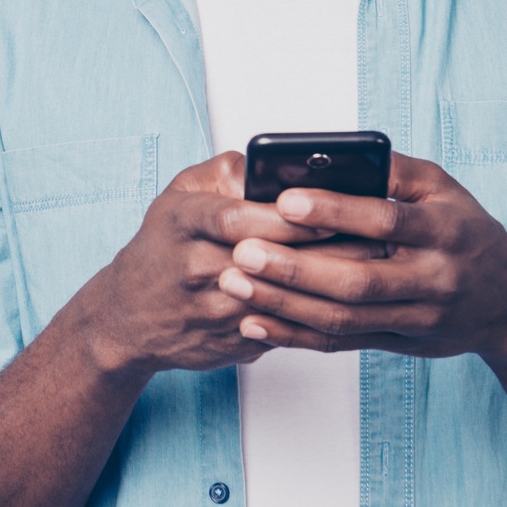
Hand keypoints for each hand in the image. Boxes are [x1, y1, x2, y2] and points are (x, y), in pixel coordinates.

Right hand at [77, 152, 385, 376]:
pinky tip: (352, 303)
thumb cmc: (162, 246)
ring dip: (332, 287)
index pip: (242, 217)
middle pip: (272, 260)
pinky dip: (318, 316)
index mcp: (183, 222)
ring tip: (376, 269)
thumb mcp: (178, 195)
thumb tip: (271, 164)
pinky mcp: (230, 342)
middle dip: (329, 249)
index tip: (334, 211)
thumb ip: (223, 172)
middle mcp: (196, 267)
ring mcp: (213, 311)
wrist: (127, 318)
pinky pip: (283, 330)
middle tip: (379, 238)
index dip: (291, 217)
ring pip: (285, 301)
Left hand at [215, 152, 506, 361]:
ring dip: (285, 305)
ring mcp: (416, 318)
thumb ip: (395, 171)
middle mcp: (432, 279)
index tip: (285, 201)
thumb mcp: (445, 190)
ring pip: (343, 318)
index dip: (335, 211)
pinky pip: (341, 344)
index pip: (385, 220)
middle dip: (295, 268)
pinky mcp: (398, 344)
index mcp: (444, 231)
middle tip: (242, 250)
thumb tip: (335, 155)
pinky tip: (254, 324)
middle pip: (357, 280)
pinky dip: (294, 336)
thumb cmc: (467, 232)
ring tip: (236, 283)